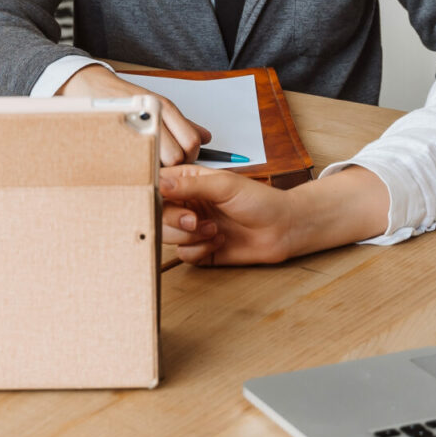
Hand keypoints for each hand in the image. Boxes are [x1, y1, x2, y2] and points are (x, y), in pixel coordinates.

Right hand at [57, 63, 209, 165]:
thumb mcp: (158, 107)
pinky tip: (132, 164)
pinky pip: (135, 162)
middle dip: (172, 167)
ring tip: (145, 164)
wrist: (90, 86)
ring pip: (157, 162)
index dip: (189, 156)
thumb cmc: (124, 98)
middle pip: (177, 156)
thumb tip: (207, 137)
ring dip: (153, 168)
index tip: (179, 160)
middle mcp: (153, 115)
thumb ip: (183, 124)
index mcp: (165, 108)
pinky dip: (136, 167)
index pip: (192, 142)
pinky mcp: (117, 137)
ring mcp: (135, 126)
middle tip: (160, 164)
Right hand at [160, 164, 393, 264]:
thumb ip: (190, 185)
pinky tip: (218, 241)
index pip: (157, 184)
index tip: (157, 199)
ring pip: (167, 236)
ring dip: (189, 236)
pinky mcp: (201, 249)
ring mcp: (193, 228)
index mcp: (189, 182)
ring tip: (213, 230)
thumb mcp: (224, 186)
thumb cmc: (260, 201)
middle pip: (157, 214)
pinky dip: (199, 250)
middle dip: (174, 220)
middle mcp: (187, 204)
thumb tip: (159, 183)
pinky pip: (184, 254)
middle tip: (194, 220)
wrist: (283, 228)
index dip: (152, 193)